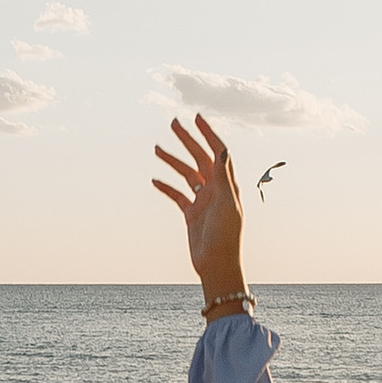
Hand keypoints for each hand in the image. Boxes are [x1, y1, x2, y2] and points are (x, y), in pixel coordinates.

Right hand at [154, 114, 245, 305]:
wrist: (218, 265)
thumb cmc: (226, 237)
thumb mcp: (226, 204)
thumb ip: (223, 177)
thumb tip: (222, 149)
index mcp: (226, 184)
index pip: (217, 152)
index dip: (208, 133)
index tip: (196, 117)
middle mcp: (215, 189)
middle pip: (199, 158)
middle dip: (187, 140)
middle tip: (173, 123)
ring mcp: (203, 201)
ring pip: (185, 174)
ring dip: (173, 160)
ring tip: (157, 148)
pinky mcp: (191, 214)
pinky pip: (177, 195)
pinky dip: (166, 186)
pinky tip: (154, 180)